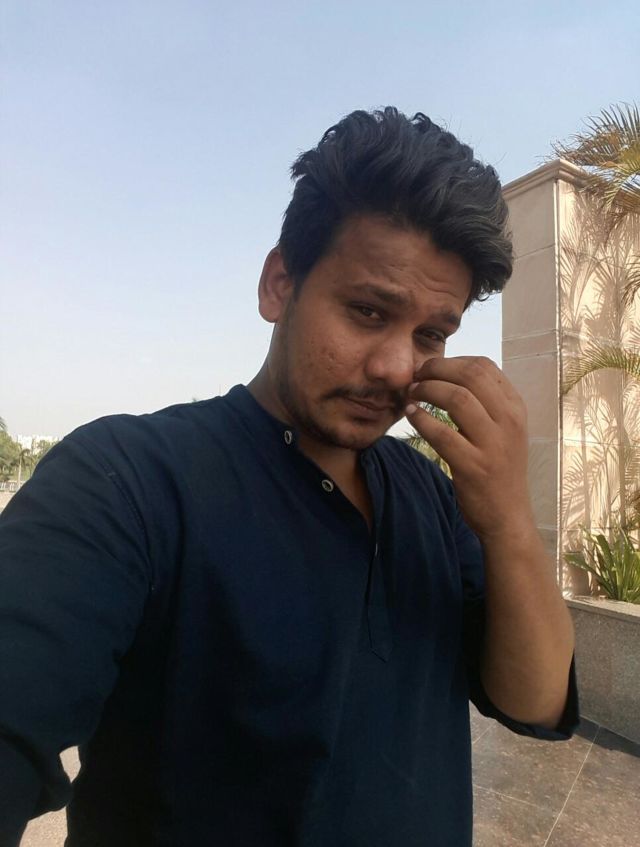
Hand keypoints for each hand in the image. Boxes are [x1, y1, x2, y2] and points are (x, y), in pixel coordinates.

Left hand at [406, 356, 534, 541]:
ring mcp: (493, 444)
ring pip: (457, 398)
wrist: (508, 516)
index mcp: (515, 408)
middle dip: (437, 369)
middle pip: (470, 375)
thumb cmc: (499, 469)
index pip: (484, 366)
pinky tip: (411, 415)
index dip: (451, 361)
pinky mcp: (474, 466)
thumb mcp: (503, 430)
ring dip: (427, 390)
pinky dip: (421, 419)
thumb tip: (450, 374)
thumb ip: (485, 403)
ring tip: (411, 393)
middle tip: (416, 376)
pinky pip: (442, 433)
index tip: (430, 368)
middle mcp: (509, 421)